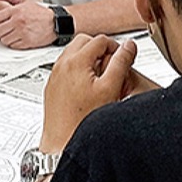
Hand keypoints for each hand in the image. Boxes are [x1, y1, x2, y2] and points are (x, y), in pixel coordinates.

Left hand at [0, 0, 59, 48]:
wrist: (56, 22)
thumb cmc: (40, 13)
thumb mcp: (24, 1)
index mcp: (16, 10)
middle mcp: (18, 21)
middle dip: (0, 32)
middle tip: (5, 30)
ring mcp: (22, 32)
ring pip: (4, 39)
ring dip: (6, 38)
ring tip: (12, 34)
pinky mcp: (27, 41)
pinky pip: (13, 45)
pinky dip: (14, 43)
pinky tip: (19, 38)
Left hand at [40, 34, 136, 150]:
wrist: (61, 142)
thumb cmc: (82, 120)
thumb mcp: (110, 89)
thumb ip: (121, 63)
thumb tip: (129, 46)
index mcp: (75, 62)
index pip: (99, 40)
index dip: (116, 47)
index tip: (123, 58)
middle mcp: (61, 66)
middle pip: (84, 42)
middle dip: (100, 50)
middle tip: (112, 66)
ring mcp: (54, 76)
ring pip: (73, 55)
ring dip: (89, 60)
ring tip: (102, 80)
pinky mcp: (52, 87)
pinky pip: (66, 69)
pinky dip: (79, 71)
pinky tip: (89, 90)